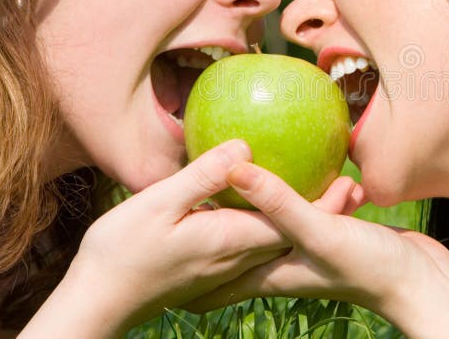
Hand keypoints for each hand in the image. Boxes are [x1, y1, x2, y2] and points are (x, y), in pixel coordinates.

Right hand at [21, 140, 358, 337]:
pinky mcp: (211, 268)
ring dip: (302, 220)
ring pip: (276, 240)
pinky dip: (272, 224)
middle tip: (351, 186)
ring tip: (324, 194)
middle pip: (293, 233)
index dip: (324, 204)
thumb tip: (246, 147)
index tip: (350, 181)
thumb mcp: (158, 204)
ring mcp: (225, 267)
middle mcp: (237, 258)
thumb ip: (205, 177)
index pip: (293, 221)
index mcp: (232, 240)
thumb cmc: (120, 252)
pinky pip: (253, 243)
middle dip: (324, 213)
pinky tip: (265, 207)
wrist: (97, 302)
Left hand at [185, 161, 448, 338]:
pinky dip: (305, 188)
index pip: (212, 271)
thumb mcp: (318, 233)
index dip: (182, 262)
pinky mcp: (335, 231)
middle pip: (236, 244)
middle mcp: (284, 260)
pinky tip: (312, 163)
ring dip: (260, 203)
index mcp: (269, 269)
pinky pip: (310, 206)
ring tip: (238, 176)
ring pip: (274, 222)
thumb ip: (277, 203)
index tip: (153, 245)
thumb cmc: (369, 268)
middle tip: (188, 203)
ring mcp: (310, 247)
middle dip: (214, 226)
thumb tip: (232, 165)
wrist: (422, 282)